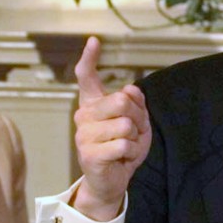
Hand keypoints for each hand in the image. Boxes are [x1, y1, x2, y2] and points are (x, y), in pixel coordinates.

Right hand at [72, 37, 151, 220]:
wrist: (112, 182)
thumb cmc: (122, 149)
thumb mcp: (136, 123)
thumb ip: (135, 104)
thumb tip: (131, 88)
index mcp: (93, 105)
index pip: (86, 77)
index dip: (89, 58)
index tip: (94, 40)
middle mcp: (83, 116)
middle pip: (121, 100)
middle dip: (138, 117)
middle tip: (133, 133)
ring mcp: (84, 135)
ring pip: (125, 124)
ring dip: (135, 138)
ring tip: (126, 148)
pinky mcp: (89, 153)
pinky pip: (124, 144)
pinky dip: (132, 152)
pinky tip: (123, 159)